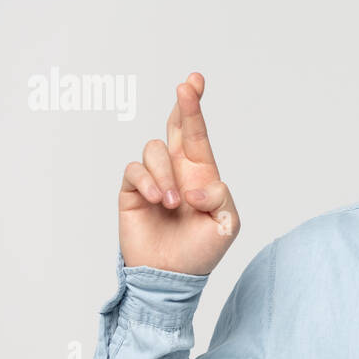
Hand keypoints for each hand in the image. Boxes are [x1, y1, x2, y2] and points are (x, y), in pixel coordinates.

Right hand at [118, 72, 239, 274]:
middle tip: (186, 86)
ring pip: (154, 150)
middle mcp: (177, 171)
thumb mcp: (225, 226)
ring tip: (173, 204)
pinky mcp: (132, 191)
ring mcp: (154, 179)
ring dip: (165, 174)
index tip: (194, 81)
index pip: (198, 135)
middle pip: (174, 128)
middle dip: (182, 106)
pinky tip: (157, 201)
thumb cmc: (201, 251)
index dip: (195, 108)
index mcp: (202, 174)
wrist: (171, 276)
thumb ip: (219, 199)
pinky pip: (135, 170)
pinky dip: (148, 181)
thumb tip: (196, 186)